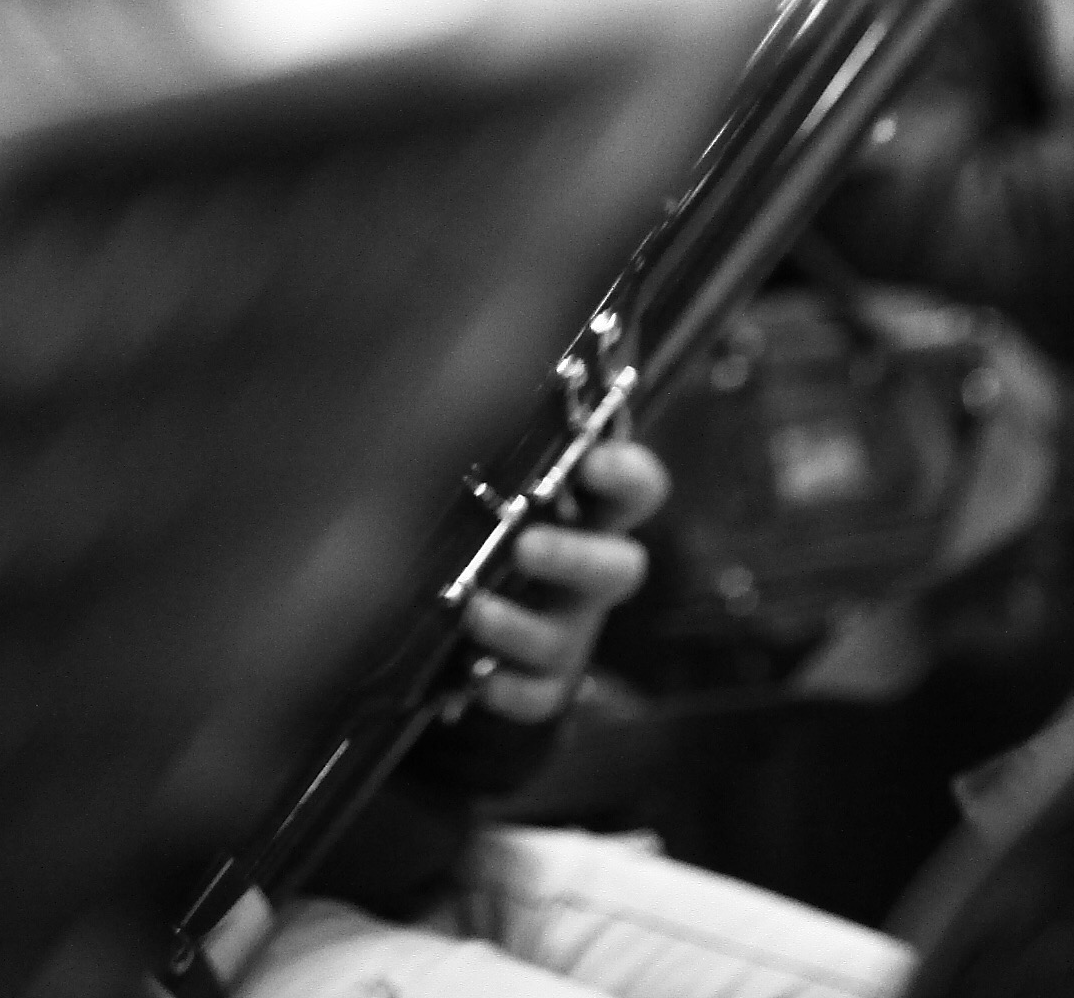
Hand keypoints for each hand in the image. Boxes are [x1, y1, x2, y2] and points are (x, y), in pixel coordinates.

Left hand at [457, 438, 669, 722]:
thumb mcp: (493, 464)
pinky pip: (541, 694)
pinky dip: (509, 690)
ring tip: (474, 610)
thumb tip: (435, 379)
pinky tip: (474, 677)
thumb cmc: (491, 504)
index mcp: (592, 506)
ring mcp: (574, 626)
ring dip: (524, 625)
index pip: (638, 485)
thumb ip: (488, 434)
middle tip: (526, 545)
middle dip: (576, 557)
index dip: (626, 475)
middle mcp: (593, 566)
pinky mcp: (547, 676)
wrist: (486, 603)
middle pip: (621, 568)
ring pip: (572, 635)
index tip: (593, 462)